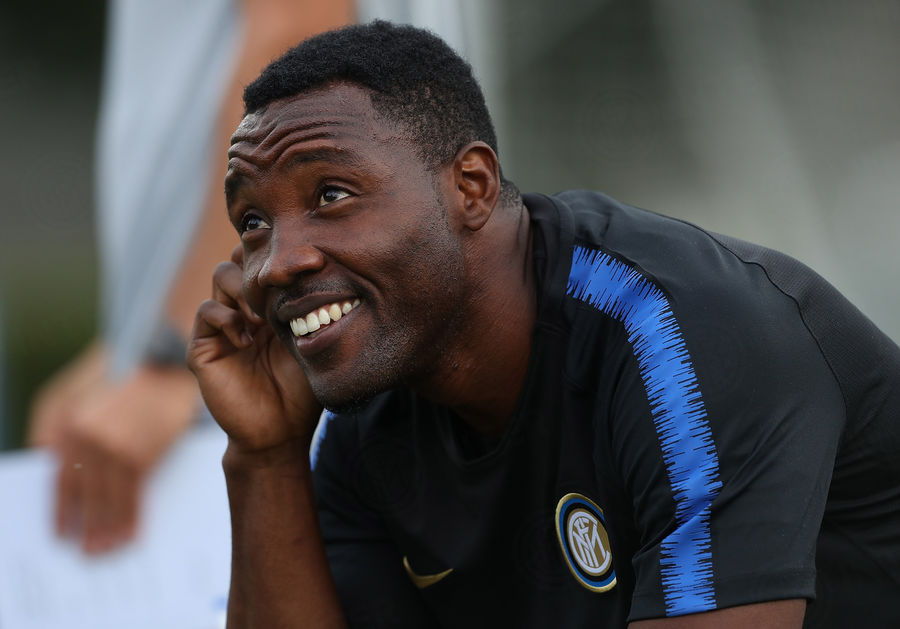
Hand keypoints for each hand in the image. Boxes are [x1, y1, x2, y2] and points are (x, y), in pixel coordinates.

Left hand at [29, 344, 197, 553]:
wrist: (164, 365)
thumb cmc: (121, 378)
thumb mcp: (75, 394)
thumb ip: (56, 428)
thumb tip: (47, 466)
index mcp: (68, 427)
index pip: (60, 479)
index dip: (61, 510)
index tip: (61, 534)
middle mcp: (88, 441)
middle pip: (84, 495)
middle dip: (87, 527)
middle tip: (89, 552)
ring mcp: (115, 448)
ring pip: (108, 499)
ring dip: (108, 529)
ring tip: (108, 549)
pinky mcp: (142, 453)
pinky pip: (134, 494)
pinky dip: (132, 517)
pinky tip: (131, 532)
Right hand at [187, 248, 321, 455]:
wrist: (280, 432)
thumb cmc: (302, 390)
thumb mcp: (311, 342)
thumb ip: (306, 308)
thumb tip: (314, 268)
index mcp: (270, 304)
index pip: (265, 260)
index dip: (278, 254)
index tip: (302, 265)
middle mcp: (244, 308)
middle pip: (241, 257)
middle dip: (261, 266)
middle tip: (281, 292)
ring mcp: (222, 326)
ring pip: (223, 275)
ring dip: (245, 288)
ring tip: (264, 318)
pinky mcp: (203, 347)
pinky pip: (207, 312)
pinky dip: (227, 318)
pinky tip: (247, 340)